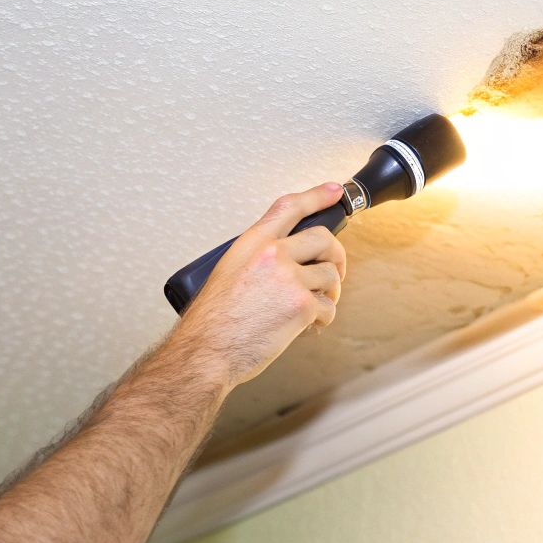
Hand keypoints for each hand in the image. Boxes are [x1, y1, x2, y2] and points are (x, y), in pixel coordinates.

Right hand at [171, 183, 347, 387]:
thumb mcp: (228, 273)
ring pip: (329, 276)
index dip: (316, 196)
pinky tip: (308, 327)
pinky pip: (328, 306)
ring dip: (329, 292)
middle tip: (336, 269)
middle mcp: (272, 255)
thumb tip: (285, 264)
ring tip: (316, 307)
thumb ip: (257, 261)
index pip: (289, 208)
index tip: (334, 192)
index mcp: (252, 244)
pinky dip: (323, 319)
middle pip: (323, 239)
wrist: (207, 350)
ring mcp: (289, 278)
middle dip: (336, 256)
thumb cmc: (212, 321)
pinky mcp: (302, 305)